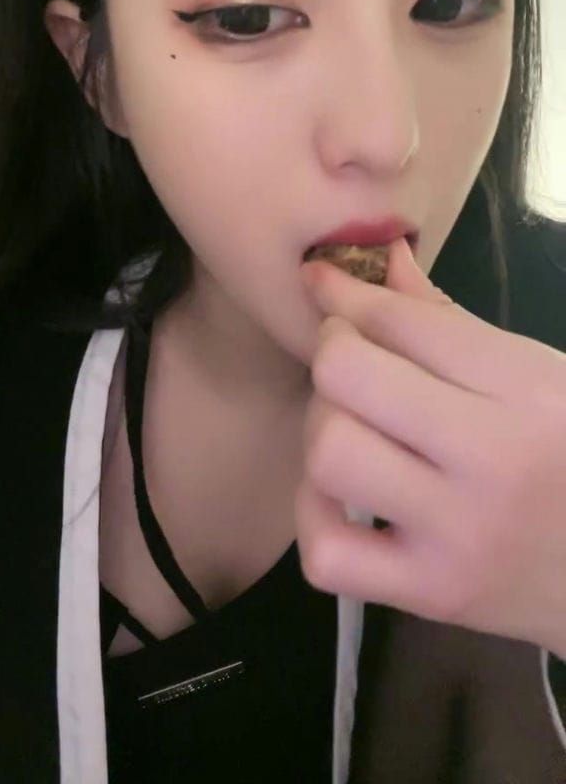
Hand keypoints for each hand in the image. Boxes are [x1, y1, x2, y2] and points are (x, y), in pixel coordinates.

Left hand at [295, 237, 565, 657]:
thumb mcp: (539, 375)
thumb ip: (451, 320)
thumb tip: (380, 258)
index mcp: (529, 391)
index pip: (406, 322)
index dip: (348, 293)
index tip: (324, 281)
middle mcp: (492, 459)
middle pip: (349, 377)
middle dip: (333, 352)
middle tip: (351, 361)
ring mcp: (457, 534)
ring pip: (330, 455)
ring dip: (322, 428)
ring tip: (351, 426)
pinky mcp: (431, 595)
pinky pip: (326, 553)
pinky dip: (314, 515)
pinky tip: (340, 495)